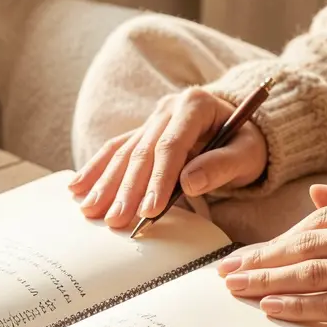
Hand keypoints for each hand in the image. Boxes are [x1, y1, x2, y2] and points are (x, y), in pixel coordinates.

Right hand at [69, 87, 268, 228]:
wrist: (243, 128)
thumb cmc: (248, 142)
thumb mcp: (248, 153)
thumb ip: (222, 165)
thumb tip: (189, 182)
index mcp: (195, 105)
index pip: (171, 145)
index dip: (159, 179)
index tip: (150, 210)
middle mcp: (168, 108)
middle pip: (142, 151)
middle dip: (127, 189)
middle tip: (116, 221)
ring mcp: (153, 119)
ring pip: (124, 152)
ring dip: (105, 183)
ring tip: (91, 211)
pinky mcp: (143, 133)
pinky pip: (115, 150)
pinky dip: (96, 170)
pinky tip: (77, 188)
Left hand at [217, 183, 326, 326]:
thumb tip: (315, 193)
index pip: (321, 217)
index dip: (282, 236)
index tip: (252, 251)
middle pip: (310, 242)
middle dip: (263, 258)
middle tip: (227, 271)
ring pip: (315, 271)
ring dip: (270, 281)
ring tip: (239, 288)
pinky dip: (301, 305)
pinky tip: (273, 307)